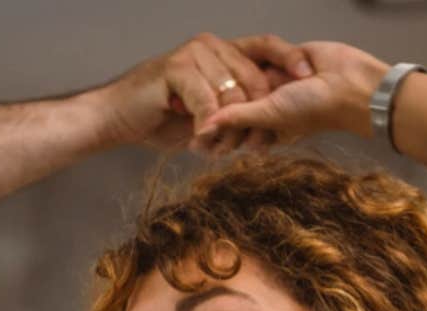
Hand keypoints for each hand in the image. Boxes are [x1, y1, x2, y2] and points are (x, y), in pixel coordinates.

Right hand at [89, 33, 315, 154]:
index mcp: (222, 51)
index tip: (309, 79)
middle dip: (255, 118)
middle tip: (246, 147)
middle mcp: (211, 46)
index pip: (266, 46)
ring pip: (233, 94)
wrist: (117, 119)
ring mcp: (193, 54)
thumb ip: (236, 109)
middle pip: (255, 77)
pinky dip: (207, 126)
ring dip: (228, 130)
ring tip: (214, 149)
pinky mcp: (175, 69)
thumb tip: (272, 122)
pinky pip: (207, 102)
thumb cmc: (160, 118)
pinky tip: (199, 140)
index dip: (290, 59)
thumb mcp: (208, 114)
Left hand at [200, 41, 391, 145]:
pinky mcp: (282, 60)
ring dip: (228, 87)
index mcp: (268, 127)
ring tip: (200, 94)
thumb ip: (238, 117)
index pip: (236, 132)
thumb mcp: (271, 114)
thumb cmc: (317, 107)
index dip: (216, 137)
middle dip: (216, 113)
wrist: (351, 83)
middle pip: (236, 109)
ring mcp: (276, 83)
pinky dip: (245, 63)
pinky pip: (259, 60)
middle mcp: (270, 106)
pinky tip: (220, 64)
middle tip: (189, 118)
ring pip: (244, 84)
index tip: (192, 144)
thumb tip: (206, 128)